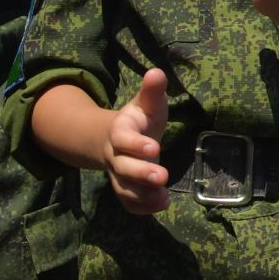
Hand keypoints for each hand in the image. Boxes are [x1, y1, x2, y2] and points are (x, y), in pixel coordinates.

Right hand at [103, 67, 170, 214]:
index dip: (135, 144)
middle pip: (122, 168)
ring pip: (123, 189)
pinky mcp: (126, 188)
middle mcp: (116, 155)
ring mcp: (119, 174)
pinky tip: (162, 205)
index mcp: (120, 131)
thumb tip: (156, 73)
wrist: (118, 138)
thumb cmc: (139, 118)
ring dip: (142, 195)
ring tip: (163, 197)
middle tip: (162, 176)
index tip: (154, 147)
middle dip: (140, 173)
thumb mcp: (146, 103)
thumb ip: (152, 91)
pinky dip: (142, 207)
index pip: (122, 138)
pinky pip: (128, 202)